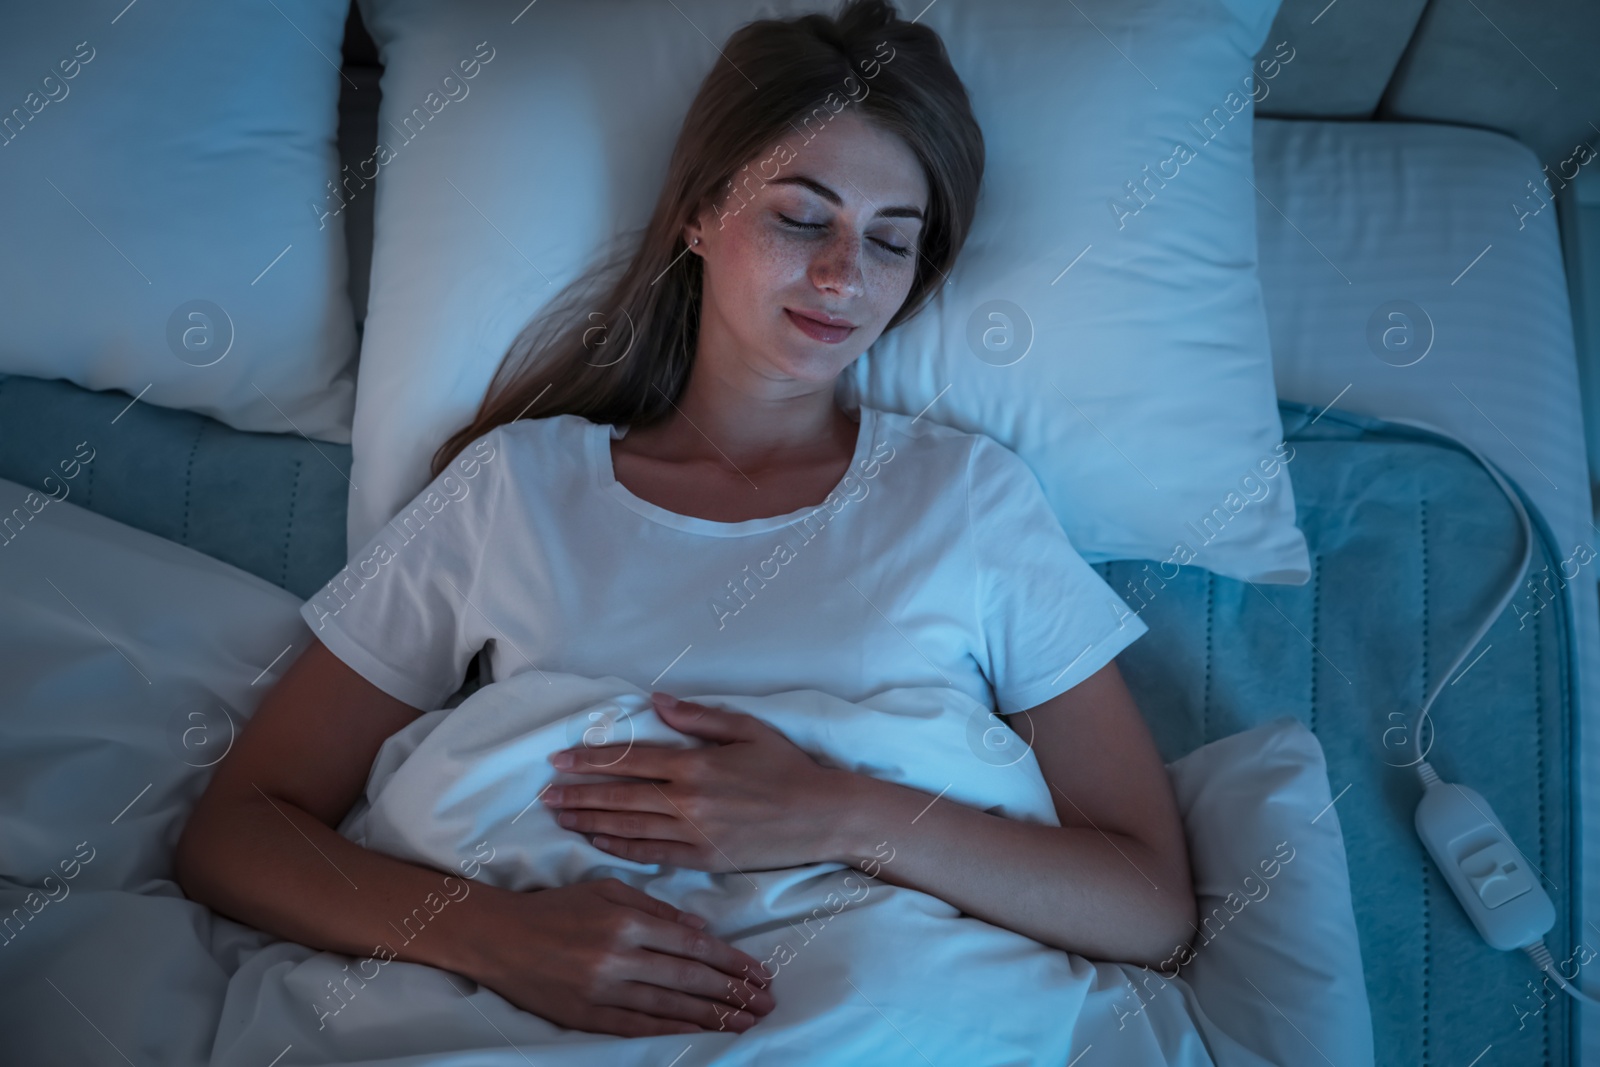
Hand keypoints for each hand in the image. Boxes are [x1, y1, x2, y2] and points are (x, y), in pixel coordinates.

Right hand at [465, 878, 775, 1036]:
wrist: (498, 937)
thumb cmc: (556, 907)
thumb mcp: (607, 890)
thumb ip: (656, 908)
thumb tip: (700, 930)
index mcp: (626, 922)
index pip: (692, 946)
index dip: (731, 961)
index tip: (759, 973)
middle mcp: (618, 958)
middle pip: (688, 979)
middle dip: (732, 993)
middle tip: (766, 1003)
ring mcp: (602, 991)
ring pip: (669, 1008)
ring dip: (712, 1017)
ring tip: (744, 1023)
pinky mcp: (585, 1016)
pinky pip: (637, 1027)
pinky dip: (671, 1032)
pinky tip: (699, 1035)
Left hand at [543, 693, 847, 871]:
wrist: (822, 816)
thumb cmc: (787, 768)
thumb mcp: (747, 729)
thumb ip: (698, 717)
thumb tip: (658, 700)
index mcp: (695, 764)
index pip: (630, 761)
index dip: (591, 761)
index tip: (559, 760)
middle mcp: (688, 800)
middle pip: (620, 797)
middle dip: (578, 794)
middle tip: (545, 793)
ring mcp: (694, 833)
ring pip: (628, 827)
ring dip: (590, 822)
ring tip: (561, 817)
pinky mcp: (704, 859)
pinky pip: (652, 854)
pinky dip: (620, 848)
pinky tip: (598, 843)